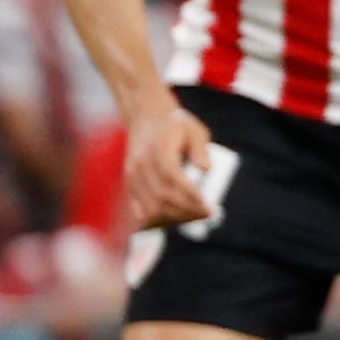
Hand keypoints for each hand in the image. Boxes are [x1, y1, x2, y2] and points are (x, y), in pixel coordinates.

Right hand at [122, 98, 215, 229]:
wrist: (145, 118)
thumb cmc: (175, 126)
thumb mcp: (194, 130)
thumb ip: (201, 148)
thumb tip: (207, 169)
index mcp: (157, 149)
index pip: (172, 178)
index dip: (190, 196)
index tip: (209, 207)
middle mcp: (140, 165)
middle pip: (161, 198)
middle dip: (187, 211)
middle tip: (208, 214)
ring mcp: (132, 178)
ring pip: (150, 209)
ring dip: (174, 219)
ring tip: (195, 217)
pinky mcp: (130, 186)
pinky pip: (140, 212)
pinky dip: (159, 221)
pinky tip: (177, 220)